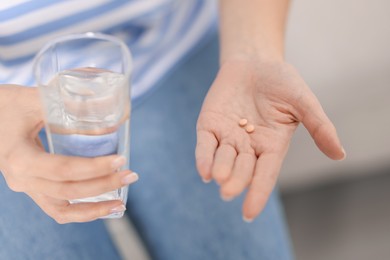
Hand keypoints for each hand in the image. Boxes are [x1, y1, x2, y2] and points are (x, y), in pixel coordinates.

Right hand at [0, 85, 137, 222]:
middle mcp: (21, 179)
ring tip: (121, 204)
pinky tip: (102, 207)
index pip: (63, 170)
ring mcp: (26, 187)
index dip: (94, 168)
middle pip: (67, 191)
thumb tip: (111, 99)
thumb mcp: (33, 98)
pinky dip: (80, 212)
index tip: (120, 160)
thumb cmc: (7, 106)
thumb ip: (67, 98)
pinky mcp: (32, 189)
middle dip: (103, 185)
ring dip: (93, 208)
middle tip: (131, 175)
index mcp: (19, 158)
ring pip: (62, 208)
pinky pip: (56, 209)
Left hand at [196, 59, 344, 220]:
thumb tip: (340, 155)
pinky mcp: (210, 124)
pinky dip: (203, 157)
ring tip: (218, 179)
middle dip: (235, 180)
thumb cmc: (282, 82)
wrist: (255, 61)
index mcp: (271, 146)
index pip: (265, 174)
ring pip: (222, 158)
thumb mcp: (304, 103)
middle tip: (228, 191)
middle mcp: (248, 146)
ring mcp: (227, 136)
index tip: (249, 213)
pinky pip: (205, 144)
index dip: (258, 193)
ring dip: (220, 168)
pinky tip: (203, 170)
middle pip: (241, 168)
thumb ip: (319, 127)